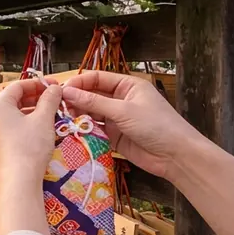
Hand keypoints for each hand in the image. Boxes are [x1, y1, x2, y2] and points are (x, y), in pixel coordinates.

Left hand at [0, 79, 61, 234]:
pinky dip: (24, 125)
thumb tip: (54, 88)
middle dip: (35, 98)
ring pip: (12, 115)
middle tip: (53, 99)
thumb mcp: (43, 119)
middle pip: (13, 100)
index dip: (38, 84)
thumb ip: (49, 100)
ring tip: (50, 114)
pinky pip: (10, 129)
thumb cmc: (30, 147)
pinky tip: (39, 130)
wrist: (19, 180)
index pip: (18, 86)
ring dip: (31, 112)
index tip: (53, 86)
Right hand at [61, 71, 198, 180]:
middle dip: (75, 99)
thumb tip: (67, 92)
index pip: (97, 78)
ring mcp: (116, 117)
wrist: (175, 156)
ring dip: (78, 114)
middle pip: (91, 94)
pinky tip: (72, 130)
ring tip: (63, 119)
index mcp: (127, 85)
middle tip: (58, 107)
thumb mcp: (123, 111)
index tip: (61, 91)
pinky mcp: (113, 135)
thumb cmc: (156, 126)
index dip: (78, 83)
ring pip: (91, 112)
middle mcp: (120, 99)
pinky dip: (83, 128)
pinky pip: (94, 128)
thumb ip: (94, 102)